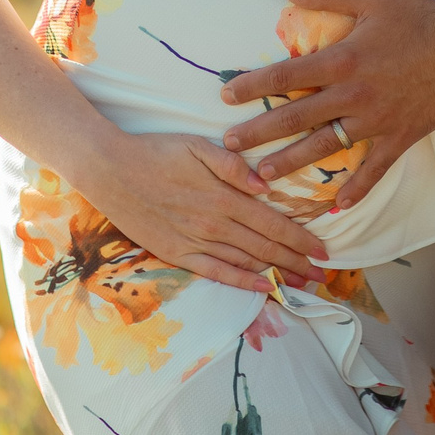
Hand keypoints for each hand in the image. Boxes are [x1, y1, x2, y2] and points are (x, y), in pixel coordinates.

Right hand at [71, 130, 330, 292]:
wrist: (110, 171)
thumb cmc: (156, 152)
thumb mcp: (197, 145)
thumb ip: (233, 166)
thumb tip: (265, 186)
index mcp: (223, 196)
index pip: (272, 223)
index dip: (301, 239)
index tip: (323, 250)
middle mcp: (214, 224)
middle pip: (265, 248)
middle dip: (297, 263)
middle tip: (323, 276)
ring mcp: (195, 242)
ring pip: (245, 263)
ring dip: (277, 275)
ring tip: (302, 285)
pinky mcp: (177, 254)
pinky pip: (216, 272)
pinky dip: (241, 282)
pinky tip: (261, 288)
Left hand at [219, 0, 434, 211]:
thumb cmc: (418, 16)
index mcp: (341, 60)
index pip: (285, 76)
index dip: (252, 87)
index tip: (225, 97)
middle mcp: (353, 96)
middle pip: (296, 117)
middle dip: (259, 132)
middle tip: (229, 146)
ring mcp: (376, 121)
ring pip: (325, 147)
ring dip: (292, 163)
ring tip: (265, 176)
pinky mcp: (401, 136)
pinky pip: (375, 169)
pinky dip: (357, 189)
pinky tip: (338, 206)